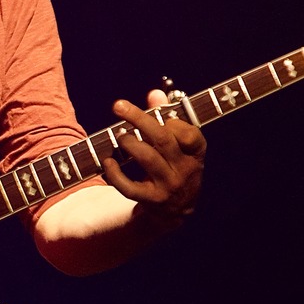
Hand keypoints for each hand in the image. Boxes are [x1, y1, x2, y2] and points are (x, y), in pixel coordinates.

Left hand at [103, 89, 206, 225]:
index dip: (174, 122)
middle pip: (163, 140)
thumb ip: (167, 117)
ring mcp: (168, 186)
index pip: (190, 134)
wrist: (177, 210)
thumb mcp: (179, 145)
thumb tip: (154, 93)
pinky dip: (115, 173)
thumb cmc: (175, 166)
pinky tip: (107, 161)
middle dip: (139, 119)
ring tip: (119, 135)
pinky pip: (129, 187)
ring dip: (129, 143)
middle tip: (118, 106)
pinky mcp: (151, 200)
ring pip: (147, 159)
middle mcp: (185, 170)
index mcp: (195, 154)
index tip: (161, 117)